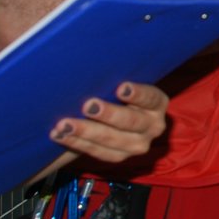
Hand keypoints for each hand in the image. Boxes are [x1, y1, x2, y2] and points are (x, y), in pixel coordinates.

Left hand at [49, 81, 168, 162]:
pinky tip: (61, 135)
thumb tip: (91, 62)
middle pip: (130, 121)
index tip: (121, 87)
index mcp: (157, 104)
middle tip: (87, 105)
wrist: (117, 119)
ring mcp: (138, 144)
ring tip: (65, 124)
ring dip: (85, 132)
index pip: (150, 98)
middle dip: (107, 114)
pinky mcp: (121, 157)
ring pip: (112, 140)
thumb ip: (116, 79)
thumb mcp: (125, 84)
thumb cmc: (117, 92)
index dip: (137, 94)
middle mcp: (153, 126)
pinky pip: (99, 152)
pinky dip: (77, 143)